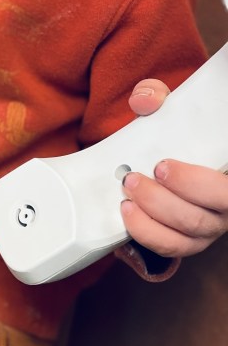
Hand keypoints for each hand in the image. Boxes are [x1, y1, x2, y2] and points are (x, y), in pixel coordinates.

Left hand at [120, 78, 227, 256]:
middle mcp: (225, 206)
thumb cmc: (176, 134)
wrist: (168, 155)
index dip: (198, 183)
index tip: (162, 165)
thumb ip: (158, 98)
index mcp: (226, 177)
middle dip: (165, 200)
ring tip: (127, 192)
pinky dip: (147, 233)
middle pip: (204, 217)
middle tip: (135, 178)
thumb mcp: (170, 110)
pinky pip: (172, 247)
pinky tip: (127, 211)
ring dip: (152, 215)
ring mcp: (209, 226)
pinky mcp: (188, 239)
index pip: (225, 192)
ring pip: (188, 233)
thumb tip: (144, 101)